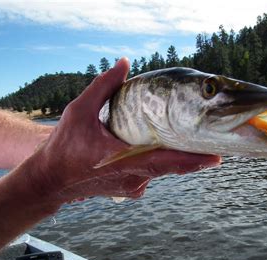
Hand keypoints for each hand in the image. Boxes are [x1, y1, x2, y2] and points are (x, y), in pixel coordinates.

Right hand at [31, 58, 220, 201]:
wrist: (50, 180)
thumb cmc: (64, 147)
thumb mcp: (79, 111)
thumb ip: (104, 86)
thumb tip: (124, 63)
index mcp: (125, 160)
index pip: (167, 162)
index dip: (193, 161)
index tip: (215, 158)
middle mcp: (134, 177)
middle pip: (172, 166)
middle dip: (192, 155)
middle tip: (213, 143)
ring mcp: (134, 186)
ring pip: (162, 168)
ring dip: (172, 155)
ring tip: (186, 139)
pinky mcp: (131, 188)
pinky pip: (151, 173)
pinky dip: (156, 160)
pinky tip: (151, 147)